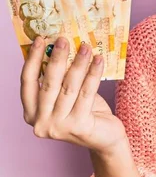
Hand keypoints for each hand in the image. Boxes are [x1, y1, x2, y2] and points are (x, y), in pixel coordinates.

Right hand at [20, 36, 127, 155]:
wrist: (106, 137)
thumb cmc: (85, 112)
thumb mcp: (67, 95)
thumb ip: (60, 79)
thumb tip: (61, 47)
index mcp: (31, 113)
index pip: (27, 82)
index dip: (33, 60)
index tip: (41, 40)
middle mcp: (41, 122)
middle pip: (48, 83)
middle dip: (57, 58)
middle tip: (64, 39)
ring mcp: (59, 126)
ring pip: (69, 87)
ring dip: (78, 63)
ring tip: (86, 46)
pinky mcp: (78, 126)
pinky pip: (87, 93)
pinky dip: (93, 74)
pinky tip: (99, 60)